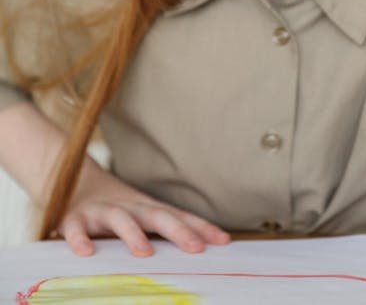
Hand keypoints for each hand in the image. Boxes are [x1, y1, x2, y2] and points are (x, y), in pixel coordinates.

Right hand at [58, 161, 230, 256]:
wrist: (75, 180)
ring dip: (133, 234)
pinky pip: (76, 229)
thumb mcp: (143, 215)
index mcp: (148, 208)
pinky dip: (79, 239)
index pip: (179, 217)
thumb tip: (203, 247)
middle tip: (196, 248)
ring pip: (120, 219)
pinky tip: (85, 252)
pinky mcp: (75, 218)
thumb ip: (166, 229)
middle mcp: (129, 207)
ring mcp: (102, 211)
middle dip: (178, 231)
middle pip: (156, 216)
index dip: (201, 228)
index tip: (223, 241)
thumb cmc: (117, 208)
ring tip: (145, 252)